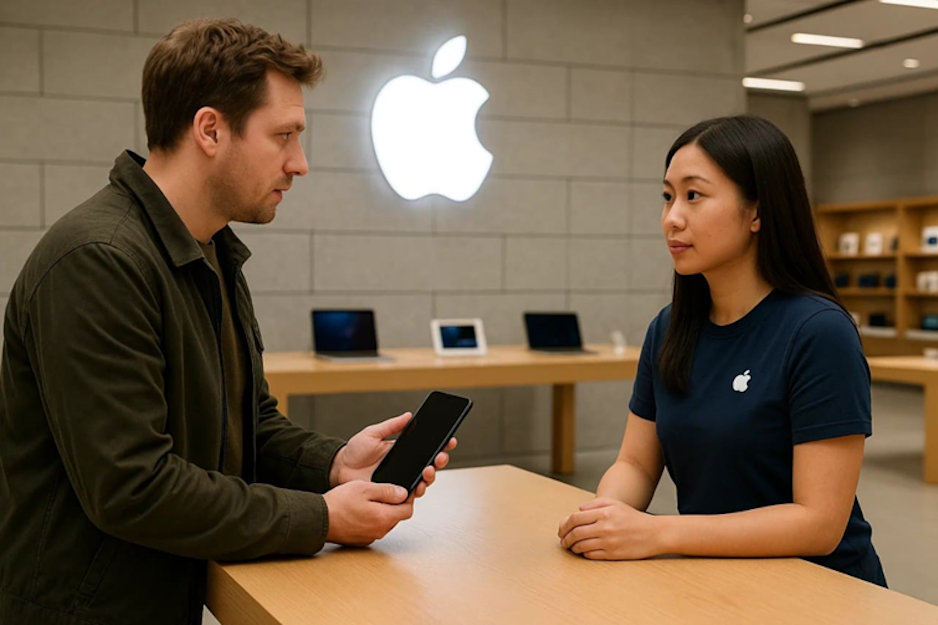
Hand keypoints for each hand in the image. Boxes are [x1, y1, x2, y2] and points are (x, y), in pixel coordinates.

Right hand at [323, 481, 412, 545]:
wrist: (319, 520)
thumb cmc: (338, 504)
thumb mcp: (364, 488)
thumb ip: (387, 491)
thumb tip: (403, 493)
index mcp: (383, 517)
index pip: (407, 510)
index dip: (407, 499)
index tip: (402, 491)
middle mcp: (379, 531)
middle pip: (396, 517)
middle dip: (394, 505)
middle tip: (381, 493)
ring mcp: (370, 537)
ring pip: (385, 523)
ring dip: (382, 512)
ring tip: (367, 501)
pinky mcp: (361, 540)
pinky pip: (373, 528)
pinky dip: (371, 520)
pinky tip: (360, 511)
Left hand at [329, 412, 456, 498]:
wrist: (339, 469)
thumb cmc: (354, 451)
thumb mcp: (373, 433)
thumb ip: (391, 426)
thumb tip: (409, 416)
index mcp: (404, 451)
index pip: (427, 447)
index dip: (441, 444)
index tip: (450, 439)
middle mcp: (406, 466)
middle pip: (431, 465)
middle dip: (440, 460)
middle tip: (440, 456)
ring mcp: (401, 480)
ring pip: (424, 481)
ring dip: (431, 476)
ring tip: (428, 470)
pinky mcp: (394, 494)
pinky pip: (410, 495)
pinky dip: (417, 491)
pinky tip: (418, 486)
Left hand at [557, 497, 661, 559]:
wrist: (654, 533)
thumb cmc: (633, 517)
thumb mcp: (615, 504)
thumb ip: (594, 504)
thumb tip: (577, 509)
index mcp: (604, 513)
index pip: (575, 518)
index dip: (564, 525)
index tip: (561, 530)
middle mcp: (605, 527)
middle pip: (575, 533)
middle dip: (565, 538)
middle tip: (562, 540)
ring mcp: (609, 542)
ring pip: (581, 546)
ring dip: (572, 547)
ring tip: (571, 546)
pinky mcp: (613, 554)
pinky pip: (591, 555)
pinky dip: (583, 553)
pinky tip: (583, 551)